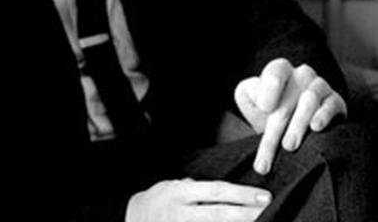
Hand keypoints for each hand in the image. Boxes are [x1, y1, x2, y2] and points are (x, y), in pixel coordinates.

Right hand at [126, 179, 270, 221]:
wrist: (134, 219)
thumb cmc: (158, 201)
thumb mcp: (172, 187)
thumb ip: (196, 188)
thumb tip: (228, 193)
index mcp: (179, 193)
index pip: (215, 191)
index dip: (241, 195)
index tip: (265, 196)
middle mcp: (180, 213)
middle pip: (219, 214)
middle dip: (247, 214)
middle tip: (270, 211)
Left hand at [234, 58, 346, 173]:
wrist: (284, 128)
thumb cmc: (264, 110)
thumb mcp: (248, 99)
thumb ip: (250, 94)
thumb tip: (264, 103)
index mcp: (279, 70)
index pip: (276, 71)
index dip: (270, 87)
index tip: (264, 108)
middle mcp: (301, 75)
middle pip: (290, 96)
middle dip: (280, 124)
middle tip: (278, 145)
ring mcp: (320, 86)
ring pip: (310, 100)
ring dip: (299, 124)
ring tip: (289, 145)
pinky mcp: (335, 101)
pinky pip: (331, 105)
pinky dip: (323, 116)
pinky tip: (315, 128)